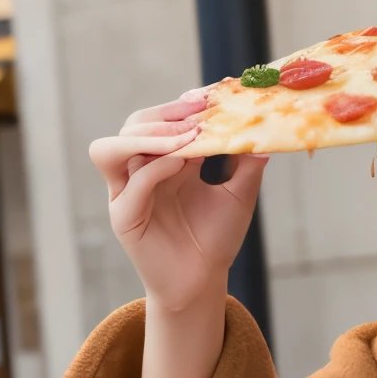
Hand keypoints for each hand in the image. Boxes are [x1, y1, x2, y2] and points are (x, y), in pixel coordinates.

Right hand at [89, 91, 267, 312]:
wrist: (204, 282)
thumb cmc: (216, 240)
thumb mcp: (239, 196)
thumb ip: (247, 164)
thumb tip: (264, 134)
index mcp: (165, 161)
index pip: (162, 119)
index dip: (182, 105)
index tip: (212, 95)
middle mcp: (141, 171)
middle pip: (133, 125)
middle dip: (165, 114)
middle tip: (199, 113)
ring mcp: (127, 192)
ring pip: (112, 147)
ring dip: (149, 135)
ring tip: (187, 136)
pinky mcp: (123, 217)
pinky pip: (131, 183)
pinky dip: (155, 166)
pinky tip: (182, 162)